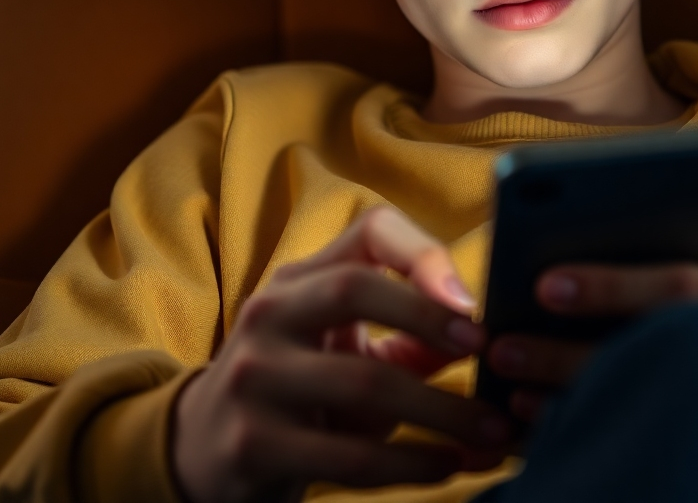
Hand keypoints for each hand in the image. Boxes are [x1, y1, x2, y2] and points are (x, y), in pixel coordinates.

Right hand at [173, 207, 511, 502]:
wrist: (203, 449)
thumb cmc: (299, 386)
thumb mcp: (342, 347)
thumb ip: (407, 340)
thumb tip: (483, 340)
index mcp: (300, 278)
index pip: (368, 231)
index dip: (423, 254)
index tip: (473, 301)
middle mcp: (270, 312)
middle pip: (353, 288)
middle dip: (428, 318)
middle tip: (491, 354)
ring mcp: (254, 376)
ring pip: (361, 382)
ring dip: (442, 411)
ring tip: (494, 432)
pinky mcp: (252, 444)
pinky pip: (349, 456)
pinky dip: (410, 463)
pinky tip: (446, 465)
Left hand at [486, 246, 697, 420]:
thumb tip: (602, 246)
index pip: (678, 286)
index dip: (609, 287)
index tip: (545, 285)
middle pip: (646, 354)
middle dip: (567, 356)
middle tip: (503, 346)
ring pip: (641, 405)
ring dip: (570, 402)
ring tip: (512, 390)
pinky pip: (645, 434)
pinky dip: (595, 435)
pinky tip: (551, 430)